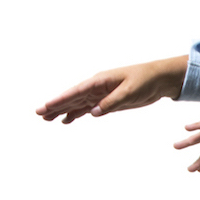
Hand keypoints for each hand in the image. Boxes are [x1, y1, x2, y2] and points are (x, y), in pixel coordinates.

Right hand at [36, 56, 187, 122]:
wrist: (159, 79)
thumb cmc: (145, 80)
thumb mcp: (130, 92)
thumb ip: (111, 102)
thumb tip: (93, 113)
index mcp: (100, 81)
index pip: (76, 92)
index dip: (60, 100)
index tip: (46, 106)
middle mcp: (97, 87)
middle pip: (72, 98)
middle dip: (56, 106)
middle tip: (40, 114)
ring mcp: (102, 94)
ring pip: (78, 104)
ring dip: (64, 111)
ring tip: (48, 119)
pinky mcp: (109, 101)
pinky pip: (89, 108)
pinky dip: (78, 114)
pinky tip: (68, 120)